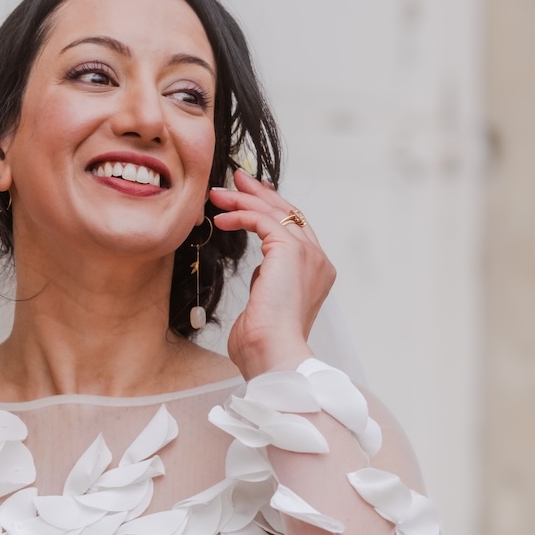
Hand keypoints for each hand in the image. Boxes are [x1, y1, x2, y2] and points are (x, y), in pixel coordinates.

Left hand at [208, 170, 334, 378]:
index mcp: (316, 274)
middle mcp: (318, 260)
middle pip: (289, 213)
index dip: (272, 209)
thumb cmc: (264, 344)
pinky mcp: (291, 251)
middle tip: (235, 179)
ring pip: (274, 212)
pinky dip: (240, 215)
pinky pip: (262, 220)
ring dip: (243, 200)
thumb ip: (268, 286)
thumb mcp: (267, 307)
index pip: (295, 229)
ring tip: (216, 195)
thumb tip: (259, 275)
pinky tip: (220, 219)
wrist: (273, 355)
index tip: (249, 197)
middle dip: (260, 194)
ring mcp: (308, 254)